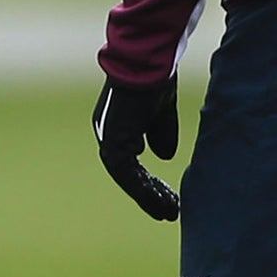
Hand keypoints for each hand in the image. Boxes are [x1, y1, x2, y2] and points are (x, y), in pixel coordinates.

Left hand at [93, 74, 180, 220]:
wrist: (148, 64)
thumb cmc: (155, 79)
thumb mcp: (161, 111)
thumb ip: (161, 132)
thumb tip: (164, 156)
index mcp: (118, 126)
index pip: (131, 163)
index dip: (148, 183)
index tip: (167, 197)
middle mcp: (108, 133)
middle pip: (127, 174)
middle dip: (148, 195)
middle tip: (168, 213)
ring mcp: (109, 137)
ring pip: (126, 178)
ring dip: (147, 196)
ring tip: (168, 212)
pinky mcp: (114, 139)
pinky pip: (127, 173)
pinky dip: (143, 188)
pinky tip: (161, 200)